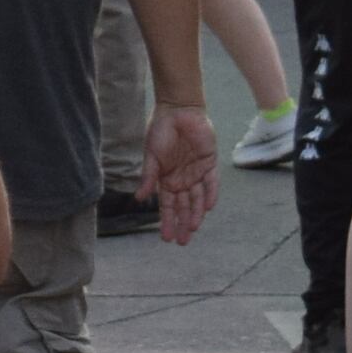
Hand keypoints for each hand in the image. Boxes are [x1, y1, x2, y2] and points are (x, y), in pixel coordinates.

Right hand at [143, 104, 219, 246]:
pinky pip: (211, 184)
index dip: (167, 221)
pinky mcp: (209, 164)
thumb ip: (148, 177)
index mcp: (166, 179)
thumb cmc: (160, 130)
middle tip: (181, 241)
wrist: (178, 110)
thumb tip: (139, 198)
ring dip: (195, 214)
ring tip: (192, 229)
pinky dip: (210, 195)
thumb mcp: (151, 155)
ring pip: (197, 199)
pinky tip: (207, 208)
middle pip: (183, 207)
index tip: (166, 238)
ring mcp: (196, 173)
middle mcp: (182, 179)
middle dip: (182, 224)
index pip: (167, 206)